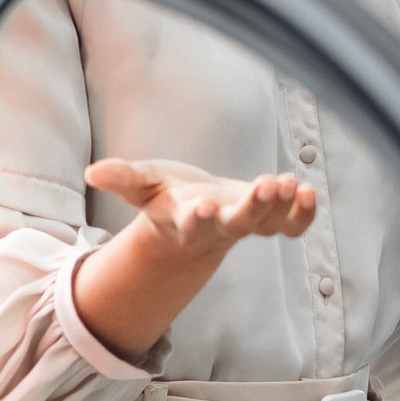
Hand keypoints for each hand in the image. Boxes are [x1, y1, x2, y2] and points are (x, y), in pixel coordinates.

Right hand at [71, 158, 319, 354]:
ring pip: (268, 224)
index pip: (193, 223)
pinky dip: (303, 214)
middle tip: (265, 186)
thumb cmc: (166, 196)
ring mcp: (248, 225)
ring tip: (289, 183)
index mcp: (186, 221)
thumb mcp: (142, 183)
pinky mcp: (269, 220)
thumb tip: (92, 172)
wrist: (195, 213)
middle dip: (253, 208)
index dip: (198, 217)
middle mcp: (220, 227)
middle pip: (239, 225)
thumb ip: (121, 178)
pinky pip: (291, 226)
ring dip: (282, 206)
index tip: (203, 205)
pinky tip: (307, 190)